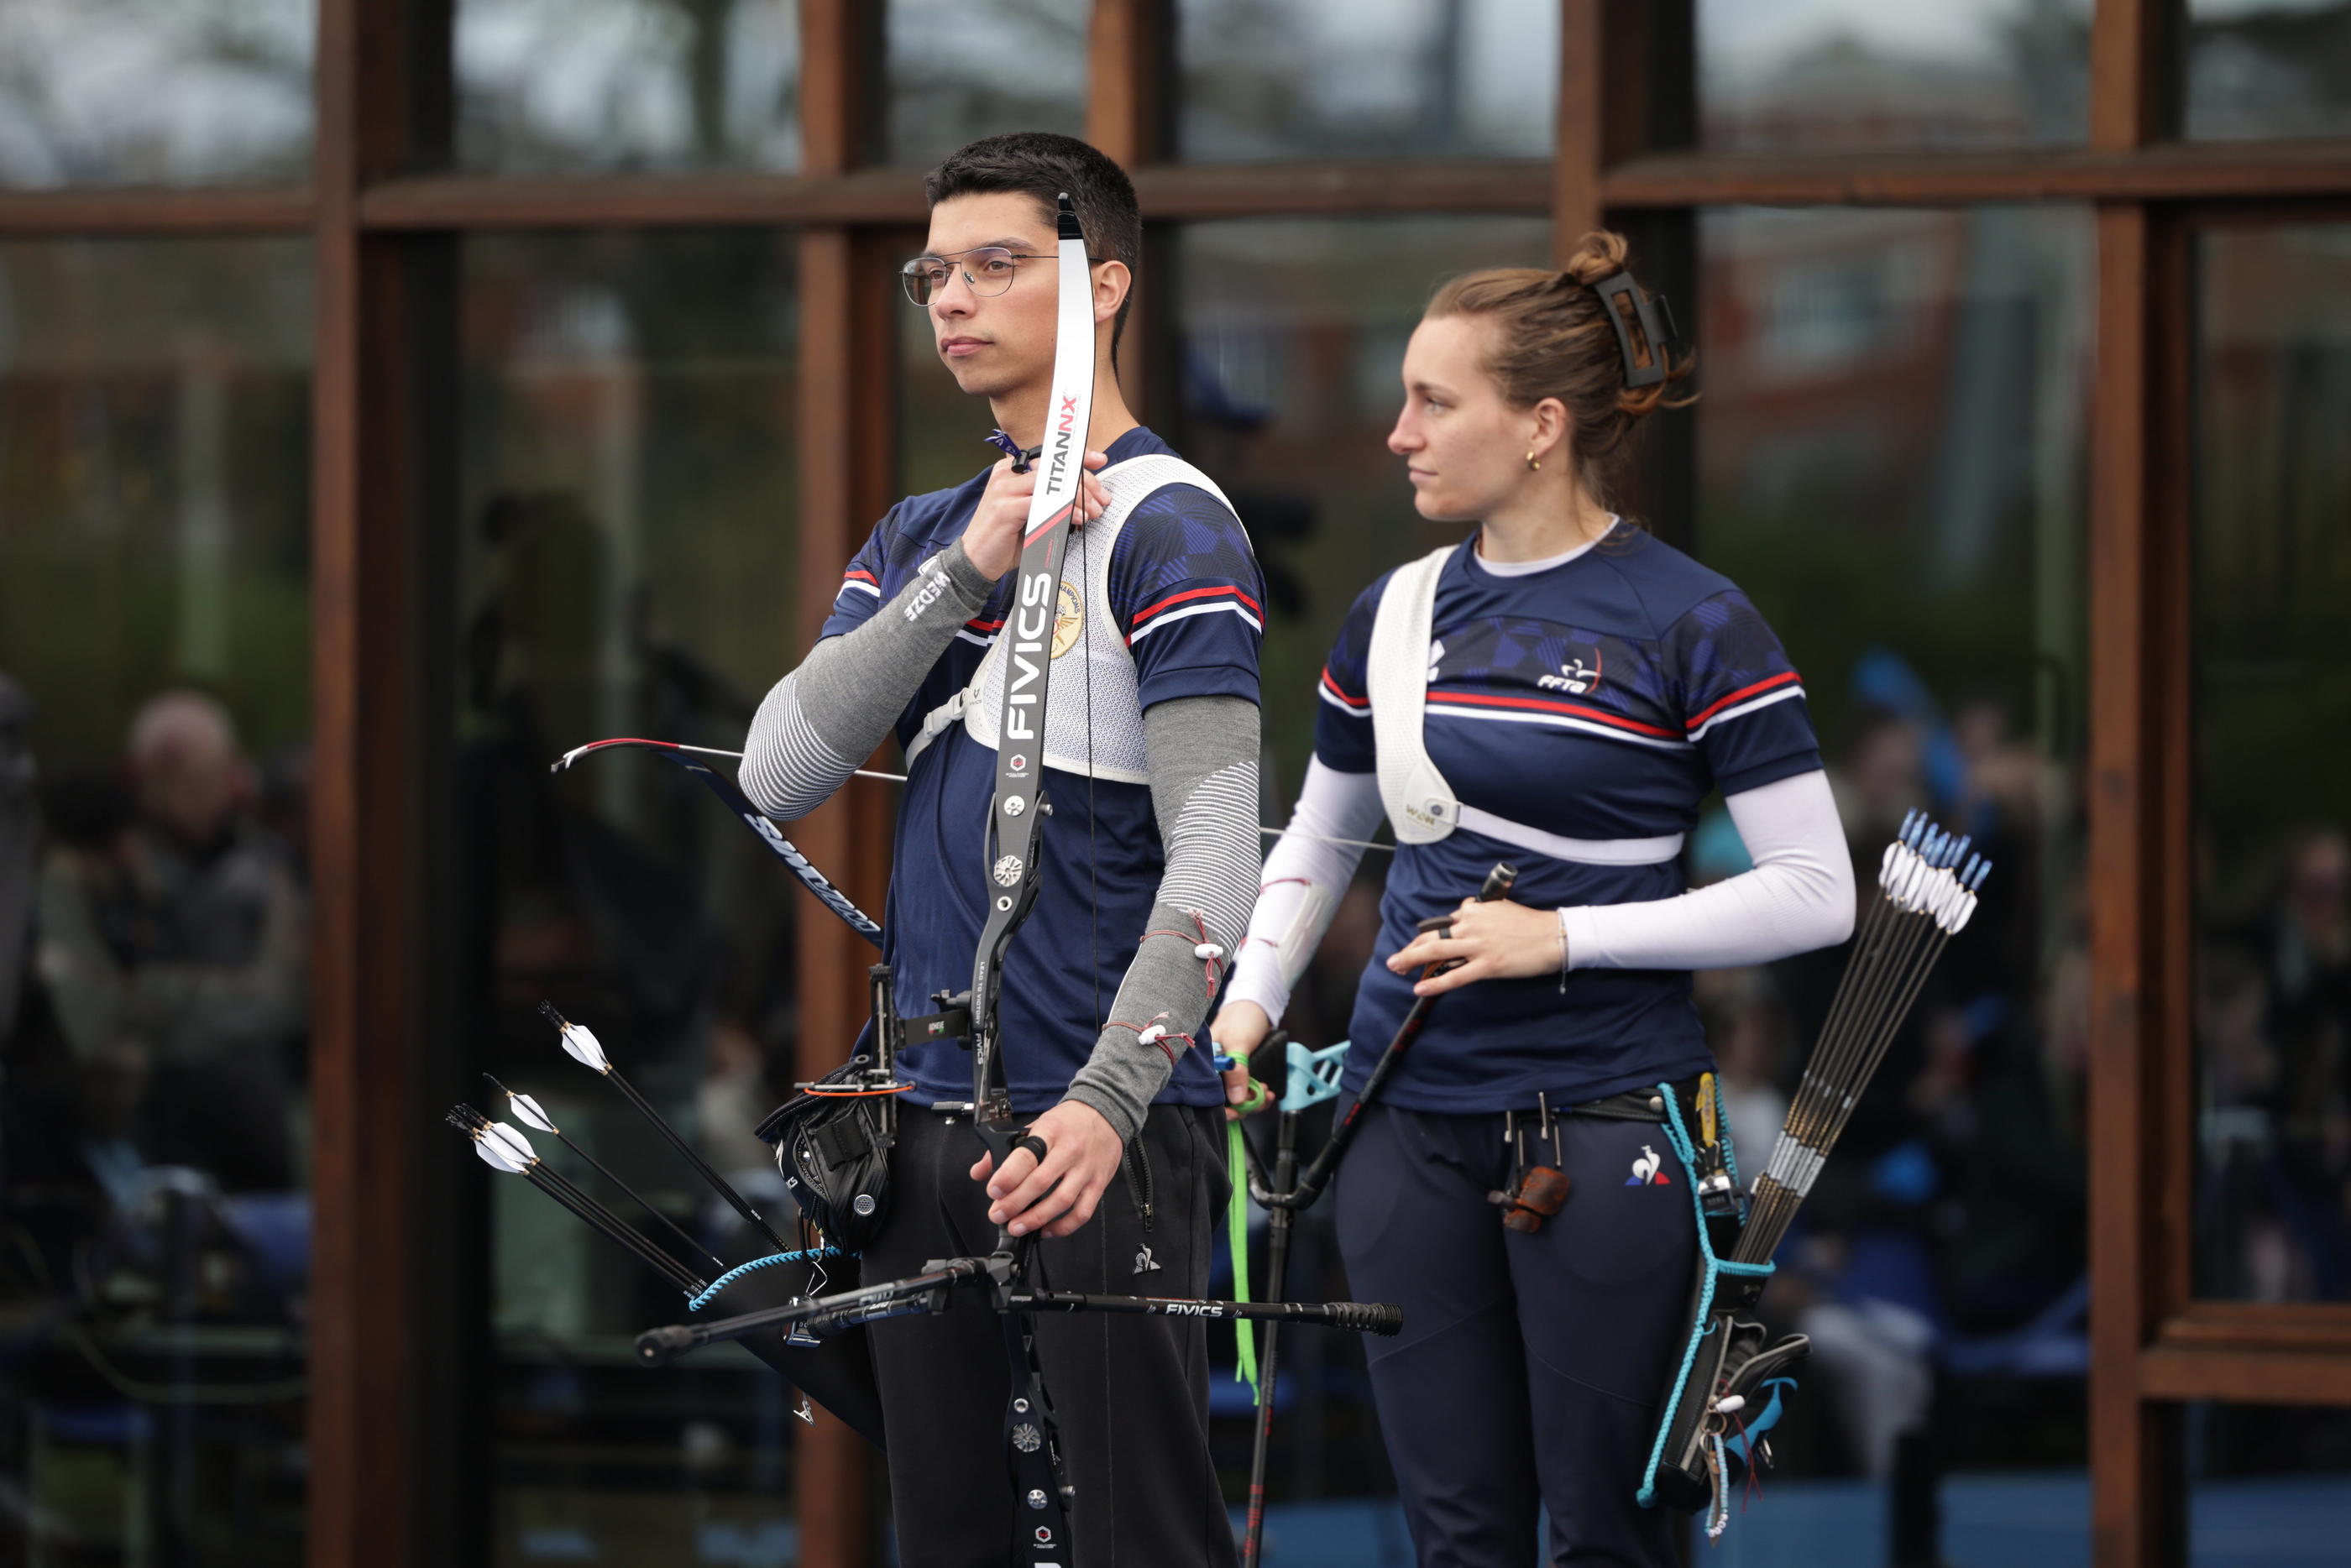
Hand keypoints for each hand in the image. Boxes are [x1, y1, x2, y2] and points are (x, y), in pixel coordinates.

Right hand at [960, 449, 1111, 580]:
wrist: (977, 561)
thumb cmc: (1009, 538)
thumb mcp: (1035, 513)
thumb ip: (1054, 499)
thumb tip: (1088, 495)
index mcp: (1013, 470)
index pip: (1050, 457)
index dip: (1078, 456)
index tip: (1100, 461)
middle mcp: (1007, 473)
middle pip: (1054, 467)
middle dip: (1085, 482)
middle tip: (1102, 500)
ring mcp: (1004, 489)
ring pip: (1051, 483)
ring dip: (1078, 497)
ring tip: (1093, 512)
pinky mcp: (1005, 508)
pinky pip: (1042, 503)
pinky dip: (1065, 511)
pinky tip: (1078, 519)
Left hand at [969, 1098, 1124, 1238]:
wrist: (1106, 1113)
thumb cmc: (1068, 1122)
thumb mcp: (1036, 1125)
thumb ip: (1006, 1149)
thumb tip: (980, 1172)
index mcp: (1050, 1131)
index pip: (1027, 1156)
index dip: (1008, 1176)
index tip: (993, 1191)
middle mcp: (1070, 1150)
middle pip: (1041, 1182)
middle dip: (1015, 1203)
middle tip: (998, 1215)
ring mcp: (1086, 1169)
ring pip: (1062, 1201)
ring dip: (1036, 1219)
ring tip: (1017, 1227)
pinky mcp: (1099, 1184)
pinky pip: (1082, 1212)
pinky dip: (1063, 1227)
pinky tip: (1045, 1230)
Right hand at [1214, 1001, 1273, 1119]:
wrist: (1257, 1004)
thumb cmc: (1242, 1017)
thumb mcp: (1239, 1043)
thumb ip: (1237, 1071)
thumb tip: (1237, 1099)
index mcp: (1204, 1062)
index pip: (1206, 1093)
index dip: (1221, 1107)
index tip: (1238, 1112)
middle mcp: (1211, 1068)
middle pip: (1222, 1097)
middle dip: (1242, 1104)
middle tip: (1259, 1099)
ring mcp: (1225, 1070)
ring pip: (1235, 1095)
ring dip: (1252, 1098)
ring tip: (1265, 1093)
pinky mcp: (1238, 1070)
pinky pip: (1244, 1088)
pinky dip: (1255, 1092)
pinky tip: (1265, 1091)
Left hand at [1384, 897, 1563, 996]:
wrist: (1554, 936)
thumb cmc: (1530, 924)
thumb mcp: (1501, 908)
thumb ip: (1480, 911)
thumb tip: (1464, 909)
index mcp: (1474, 910)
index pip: (1443, 923)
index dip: (1428, 936)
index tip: (1418, 945)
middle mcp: (1471, 925)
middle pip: (1432, 936)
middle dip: (1410, 948)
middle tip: (1395, 960)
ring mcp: (1478, 946)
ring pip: (1436, 952)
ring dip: (1411, 959)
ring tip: (1396, 968)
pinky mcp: (1487, 965)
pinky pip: (1455, 976)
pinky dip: (1435, 983)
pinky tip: (1420, 988)